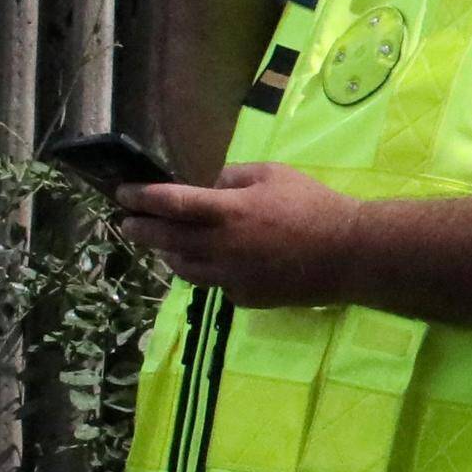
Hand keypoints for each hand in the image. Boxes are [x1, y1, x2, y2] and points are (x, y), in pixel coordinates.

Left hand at [115, 162, 379, 305]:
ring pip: (184, 268)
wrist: (349, 254)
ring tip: (163, 245)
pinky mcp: (244, 297)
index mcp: (227, 212)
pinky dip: (207, 271)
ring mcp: (230, 277)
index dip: (141, 198)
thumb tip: (212, 186)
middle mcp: (221, 247)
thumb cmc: (314, 206)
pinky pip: (215, 283)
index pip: (171, 203)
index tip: (123, 194)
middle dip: (141, 230)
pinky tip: (214, 263)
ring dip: (169, 254)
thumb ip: (235, 177)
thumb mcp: (274, 174)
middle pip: (166, 239)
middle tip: (126, 224)